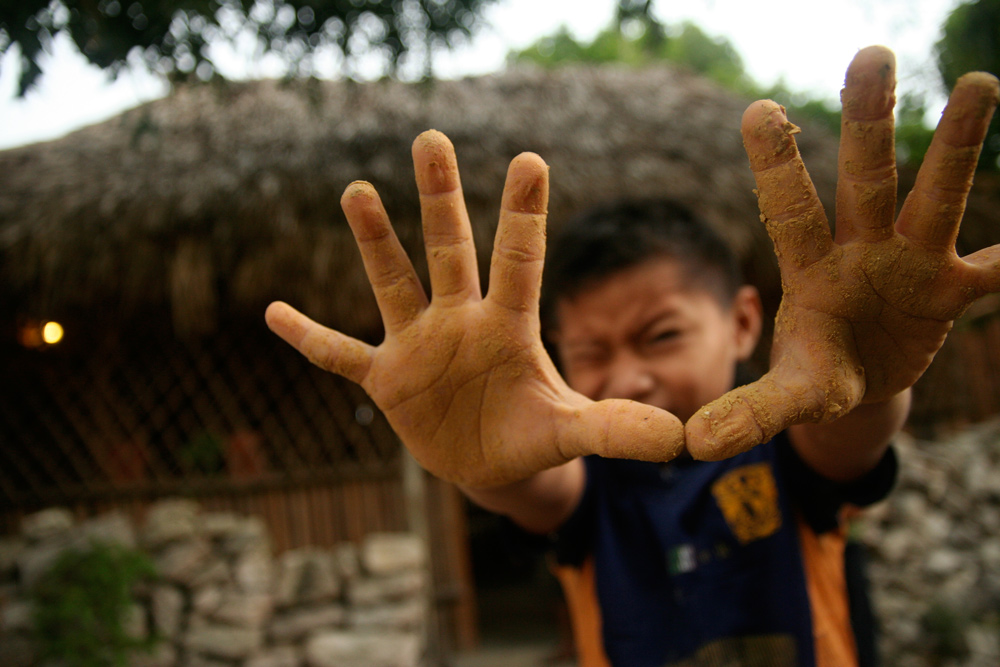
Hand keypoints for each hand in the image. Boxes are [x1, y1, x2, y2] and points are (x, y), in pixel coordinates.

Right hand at [266, 131, 683, 487]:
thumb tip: (679, 441)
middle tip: (432, 137)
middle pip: (451, 249)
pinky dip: (309, 338)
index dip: (524, 215)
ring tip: (356, 189)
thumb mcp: (573, 433)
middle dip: (441, 198)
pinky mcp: (387, 378)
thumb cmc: (534, 436)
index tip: (530, 159)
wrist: (493, 465)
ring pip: (393, 283)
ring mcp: (419, 345)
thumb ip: (616, 429)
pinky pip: (339, 355)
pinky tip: (272, 311)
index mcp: (509, 325)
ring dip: (374, 242)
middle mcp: (461, 320)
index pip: (518, 261)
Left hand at [686, 46, 999, 460]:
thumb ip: (751, 411)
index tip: (757, 108)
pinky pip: (994, 270)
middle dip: (867, 122)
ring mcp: (910, 264)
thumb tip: (695, 446)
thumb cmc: (815, 372)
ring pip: (933, 197)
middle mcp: (860, 250)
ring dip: (956, 146)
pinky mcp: (951, 290)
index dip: (775, 164)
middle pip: (864, 180)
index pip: (789, 208)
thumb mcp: (790, 392)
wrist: (861, 387)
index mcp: (810, 267)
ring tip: (979, 82)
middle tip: (869, 54)